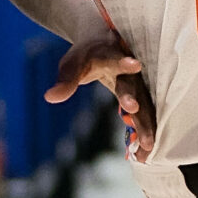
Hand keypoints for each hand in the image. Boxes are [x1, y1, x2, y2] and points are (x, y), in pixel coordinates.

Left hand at [44, 31, 152, 160]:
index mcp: (109, 56)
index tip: (135, 64)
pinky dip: (147, 132)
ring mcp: (138, 85)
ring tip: (147, 145)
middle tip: (133, 108)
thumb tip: (50, 97)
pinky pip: (146, 115)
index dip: (124, 63)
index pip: (116, 59)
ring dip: (146, 124)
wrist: (103, 44)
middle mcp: (128, 71)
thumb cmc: (86, 56)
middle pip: (132, 84)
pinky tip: (146, 153)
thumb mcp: (72, 65)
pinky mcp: (141, 98)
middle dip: (133, 97)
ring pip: (145, 103)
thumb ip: (65, 81)